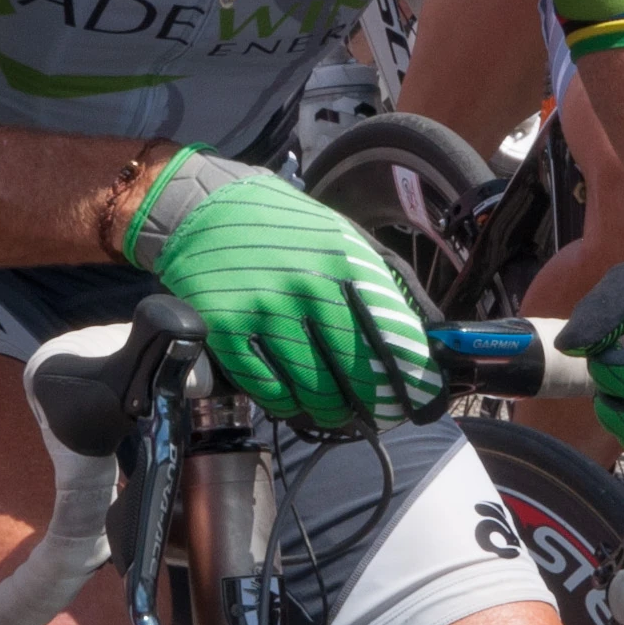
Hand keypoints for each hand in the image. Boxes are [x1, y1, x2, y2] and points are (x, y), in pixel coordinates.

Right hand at [119, 149, 432, 432]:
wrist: (201, 208)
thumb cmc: (279, 226)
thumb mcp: (337, 234)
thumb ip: (377, 278)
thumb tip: (420, 331)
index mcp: (342, 258)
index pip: (390, 331)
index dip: (410, 373)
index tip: (422, 399)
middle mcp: (306, 283)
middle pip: (354, 368)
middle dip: (371, 401)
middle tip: (378, 416)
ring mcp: (263, 309)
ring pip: (312, 387)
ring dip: (329, 409)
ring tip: (336, 411)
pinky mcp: (224, 330)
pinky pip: (267, 388)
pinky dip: (285, 402)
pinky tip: (292, 399)